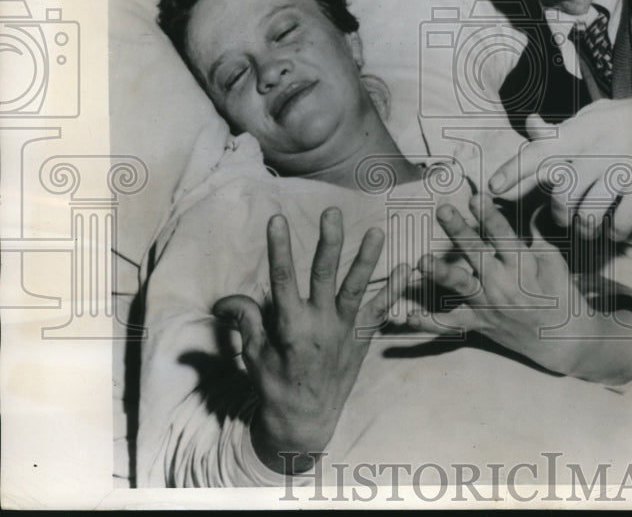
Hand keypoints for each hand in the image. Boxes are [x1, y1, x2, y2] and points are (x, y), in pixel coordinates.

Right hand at [212, 207, 410, 473]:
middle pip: (324, 275)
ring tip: (377, 231)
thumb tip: (224, 300)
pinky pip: (379, 311)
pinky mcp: (361, 338)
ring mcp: (344, 330)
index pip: (282, 278)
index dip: (280, 247)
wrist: (306, 420)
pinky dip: (394, 291)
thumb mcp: (253, 354)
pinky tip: (407, 268)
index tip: (277, 218)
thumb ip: (245, 320)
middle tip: (332, 212)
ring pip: (356, 287)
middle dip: (328, 242)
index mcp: (290, 325)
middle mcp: (319, 323)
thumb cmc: (275, 384)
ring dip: (367, 259)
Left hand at [404, 195, 631, 384]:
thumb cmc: (561, 293)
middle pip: (478, 254)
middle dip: (460, 232)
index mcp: (524, 266)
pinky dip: (428, 323)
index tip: (476, 196)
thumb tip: (525, 205)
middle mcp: (504, 285)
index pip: (505, 236)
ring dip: (439, 274)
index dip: (490, 216)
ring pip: (461, 288)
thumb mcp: (553, 259)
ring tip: (420, 262)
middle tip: (443, 210)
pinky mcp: (479, 324)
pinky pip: (450, 326)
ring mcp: (489, 306)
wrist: (565, 341)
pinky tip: (407, 315)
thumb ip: (533, 234)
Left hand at [488, 84, 631, 240]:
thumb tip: (530, 127)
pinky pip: (622, 222)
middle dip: (559, 214)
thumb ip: (562, 129)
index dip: (514, 171)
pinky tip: (616, 231)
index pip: (540, 152)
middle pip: (562, 194)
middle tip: (565, 218)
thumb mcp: (594, 115)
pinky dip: (616, 233)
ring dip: (586, 229)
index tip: (493, 188)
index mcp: (581, 129)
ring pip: (589, 214)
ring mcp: (622, 168)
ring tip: (589, 230)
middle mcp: (597, 148)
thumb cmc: (630, 117)